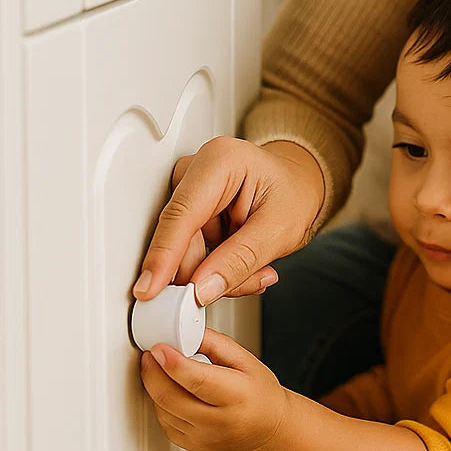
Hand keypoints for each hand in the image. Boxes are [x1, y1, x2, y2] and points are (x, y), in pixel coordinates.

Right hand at [132, 136, 324, 304]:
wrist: (301, 185)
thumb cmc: (296, 194)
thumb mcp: (279, 231)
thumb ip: (239, 262)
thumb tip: (202, 289)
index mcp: (221, 161)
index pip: (182, 214)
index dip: (164, 256)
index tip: (150, 288)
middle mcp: (198, 170)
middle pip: (181, 239)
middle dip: (210, 273)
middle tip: (247, 281)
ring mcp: (190, 190)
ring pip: (184, 252)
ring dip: (216, 273)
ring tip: (256, 268)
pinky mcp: (190, 211)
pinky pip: (191, 252)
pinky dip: (215, 267)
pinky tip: (243, 261)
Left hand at [140, 329, 289, 450]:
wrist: (268, 426)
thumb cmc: (259, 391)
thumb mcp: (245, 359)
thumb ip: (215, 343)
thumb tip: (187, 332)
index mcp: (237, 396)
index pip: (197, 380)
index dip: (173, 363)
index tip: (159, 348)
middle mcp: (219, 421)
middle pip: (171, 398)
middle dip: (153, 372)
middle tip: (151, 354)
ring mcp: (204, 438)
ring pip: (164, 411)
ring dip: (154, 387)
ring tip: (160, 369)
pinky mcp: (193, 446)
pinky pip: (165, 424)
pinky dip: (161, 405)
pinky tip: (169, 391)